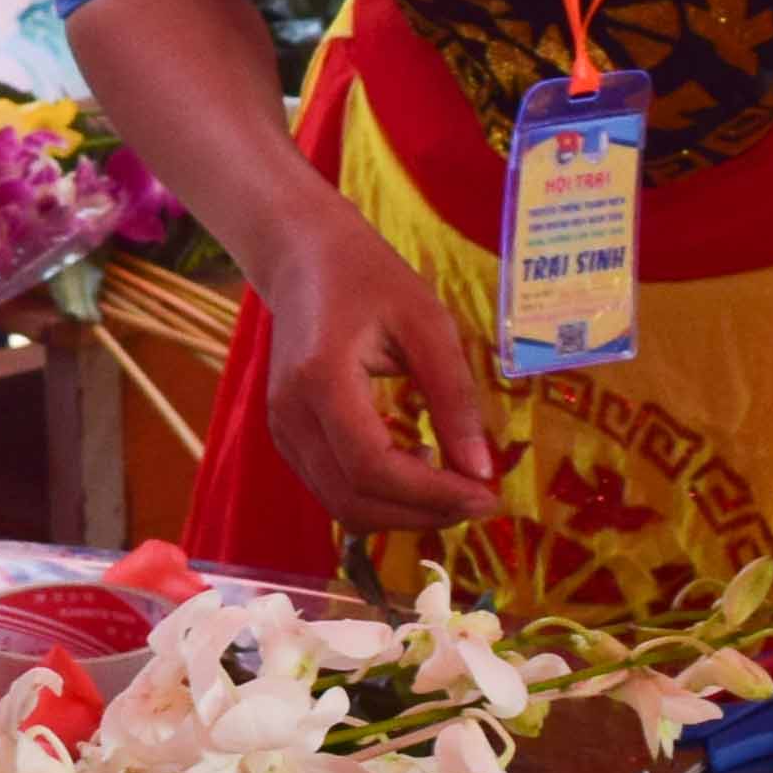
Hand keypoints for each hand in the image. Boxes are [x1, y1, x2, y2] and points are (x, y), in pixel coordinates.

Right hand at [248, 206, 496, 527]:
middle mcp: (291, 416)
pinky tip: (420, 469)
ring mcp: (283, 432)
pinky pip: (335, 489)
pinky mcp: (289, 439)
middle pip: (355, 501)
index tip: (488, 495)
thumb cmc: (369, 278)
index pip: (373, 468)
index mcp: (322, 380)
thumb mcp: (427, 323)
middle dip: (424, 514)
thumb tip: (481, 470)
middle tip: (481, 500)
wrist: (304, 258)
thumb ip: (454, 398)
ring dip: (404, 513)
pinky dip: (382, 498)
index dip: (433, 494)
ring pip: (342, 507)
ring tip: (456, 488)